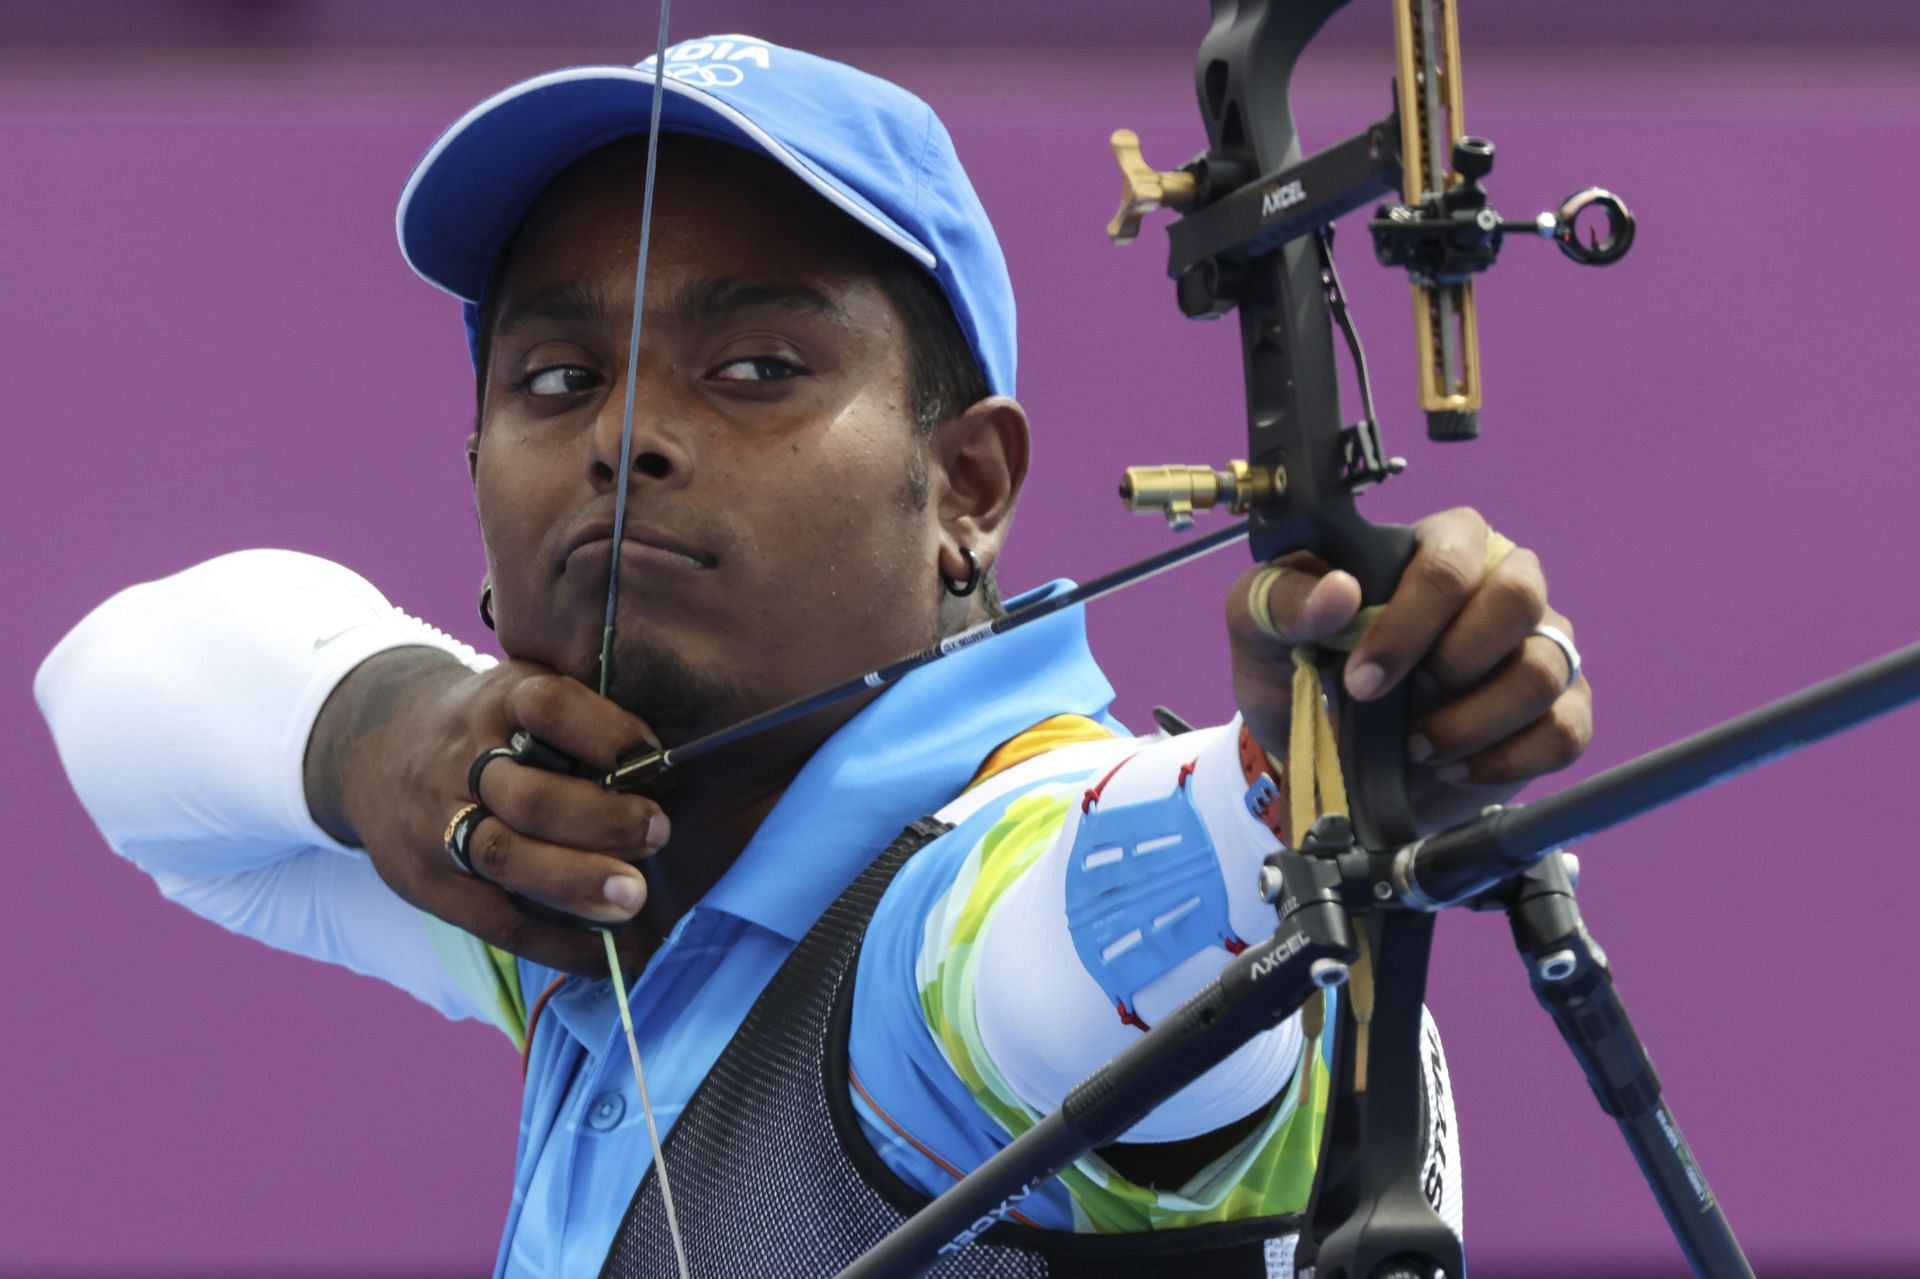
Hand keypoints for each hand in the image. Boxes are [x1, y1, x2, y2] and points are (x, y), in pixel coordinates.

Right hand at [304, 650, 668, 972]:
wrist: (373, 748)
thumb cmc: (486, 725)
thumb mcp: (520, 689)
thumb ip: (582, 711)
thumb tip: (670, 757)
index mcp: (495, 702)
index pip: (549, 708)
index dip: (609, 733)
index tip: (657, 756)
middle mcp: (460, 762)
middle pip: (529, 796)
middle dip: (602, 820)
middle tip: (659, 832)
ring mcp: (437, 825)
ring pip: (507, 857)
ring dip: (578, 882)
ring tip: (635, 897)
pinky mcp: (427, 883)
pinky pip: (495, 921)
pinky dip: (557, 943)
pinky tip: (606, 952)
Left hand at [1226, 507, 1591, 836]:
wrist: (1318, 752)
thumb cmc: (1299, 669)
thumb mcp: (1261, 628)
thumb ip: (1282, 599)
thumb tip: (1336, 593)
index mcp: (1435, 547)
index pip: (1451, 558)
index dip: (1410, 623)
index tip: (1363, 679)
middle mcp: (1498, 586)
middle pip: (1520, 597)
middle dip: (1454, 663)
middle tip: (1401, 710)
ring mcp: (1536, 647)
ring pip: (1544, 670)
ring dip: (1473, 723)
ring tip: (1419, 747)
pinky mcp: (1557, 711)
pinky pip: (1565, 729)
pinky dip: (1505, 760)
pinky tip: (1453, 768)